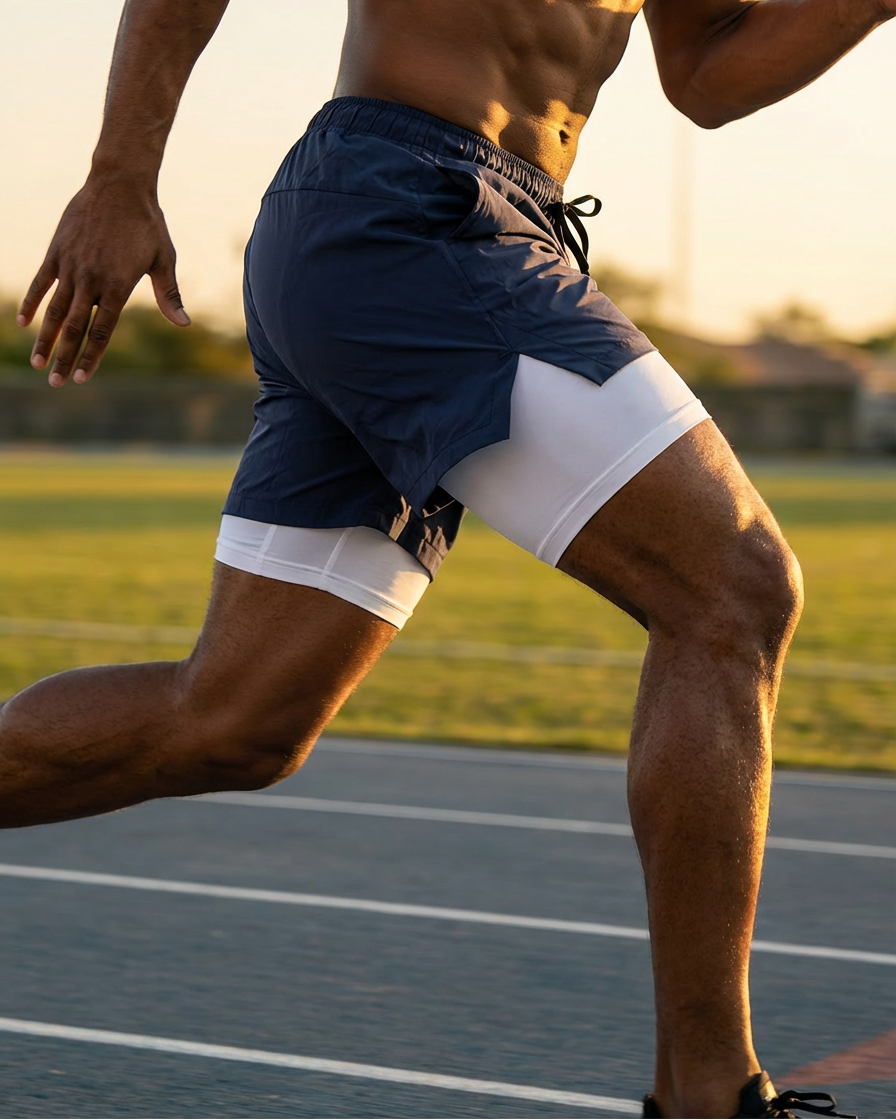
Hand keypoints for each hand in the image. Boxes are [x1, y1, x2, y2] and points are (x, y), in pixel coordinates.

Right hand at [17, 176, 189, 385]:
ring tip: (38, 363)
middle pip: (75, 328)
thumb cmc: (147, 224)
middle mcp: (91, 280)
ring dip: (46, 339)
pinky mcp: (57, 251)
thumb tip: (184, 324)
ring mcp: (71, 266)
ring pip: (55, 310)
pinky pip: (41, 283)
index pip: (102, 331)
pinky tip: (24, 323)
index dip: (91, 357)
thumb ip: (169, 294)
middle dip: (65, 358)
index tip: (82, 378)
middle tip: (56, 384)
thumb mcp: (164, 259)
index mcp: (118, 286)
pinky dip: (32, 303)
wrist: (119, 183)